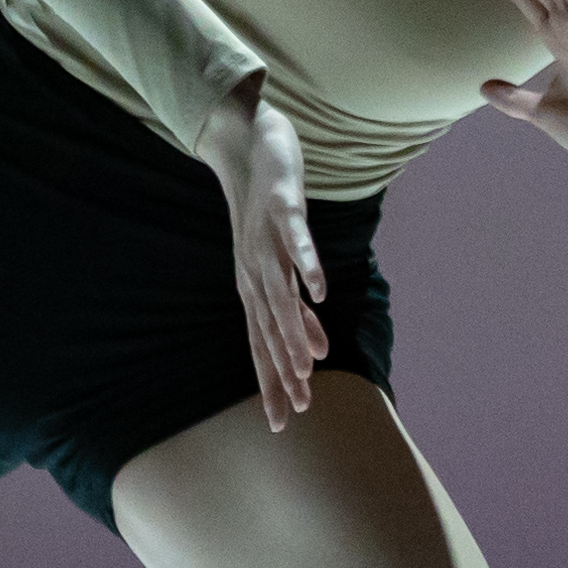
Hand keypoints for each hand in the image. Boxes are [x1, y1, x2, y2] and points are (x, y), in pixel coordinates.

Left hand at [199, 75, 327, 426]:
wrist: (246, 144)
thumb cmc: (265, 213)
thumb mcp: (282, 267)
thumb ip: (298, 310)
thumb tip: (316, 351)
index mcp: (254, 288)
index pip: (261, 344)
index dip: (270, 383)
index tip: (280, 423)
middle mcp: (255, 271)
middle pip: (269, 328)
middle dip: (283, 370)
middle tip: (298, 408)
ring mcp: (266, 241)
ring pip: (281, 294)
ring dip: (296, 330)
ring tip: (310, 366)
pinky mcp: (282, 209)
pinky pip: (296, 241)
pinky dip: (307, 266)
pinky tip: (321, 290)